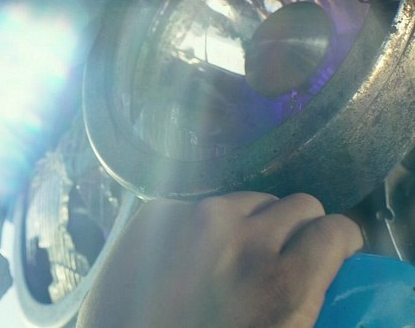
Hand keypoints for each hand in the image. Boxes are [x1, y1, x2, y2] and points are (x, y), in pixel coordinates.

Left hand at [76, 192, 362, 327]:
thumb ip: (304, 297)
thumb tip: (317, 270)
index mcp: (285, 281)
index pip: (338, 228)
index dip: (336, 242)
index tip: (328, 252)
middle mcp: (244, 236)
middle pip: (298, 203)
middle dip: (295, 229)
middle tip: (276, 256)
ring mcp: (195, 216)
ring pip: (249, 198)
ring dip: (249, 221)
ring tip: (228, 255)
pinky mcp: (157, 212)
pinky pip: (198, 203)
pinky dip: (200, 224)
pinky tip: (186, 253)